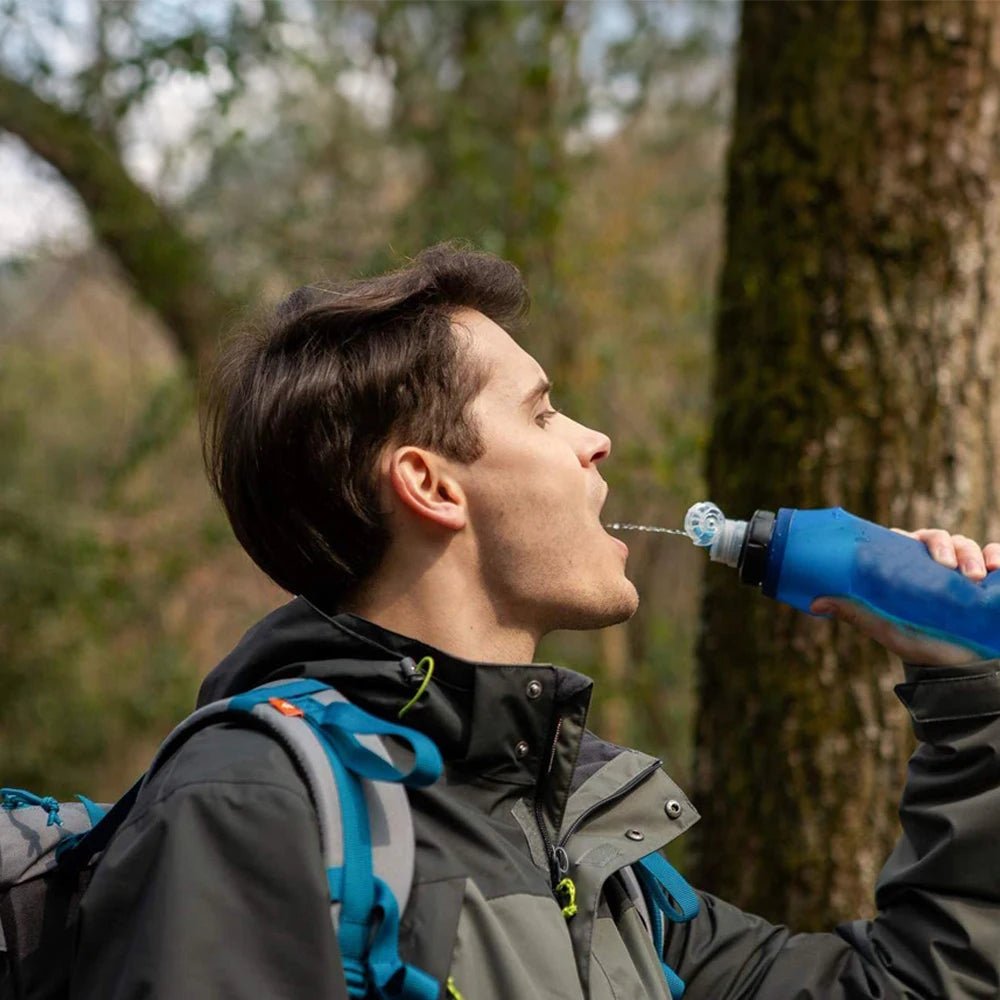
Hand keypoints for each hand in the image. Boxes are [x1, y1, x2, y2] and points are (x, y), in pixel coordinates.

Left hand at [810, 528, 999, 666]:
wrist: (960, 671)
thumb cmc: (919, 643)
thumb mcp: (886, 627)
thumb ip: (855, 611)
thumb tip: (815, 602)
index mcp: (909, 568)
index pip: (907, 539)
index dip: (910, 536)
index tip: (912, 543)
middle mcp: (936, 565)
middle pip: (939, 538)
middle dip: (946, 545)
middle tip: (948, 565)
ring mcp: (965, 570)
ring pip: (967, 544)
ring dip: (972, 553)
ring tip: (975, 575)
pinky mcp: (993, 579)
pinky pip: (997, 555)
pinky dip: (998, 555)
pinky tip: (997, 568)